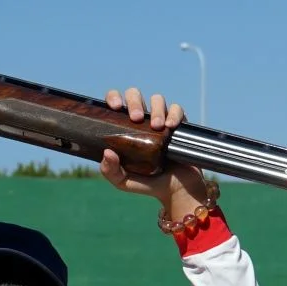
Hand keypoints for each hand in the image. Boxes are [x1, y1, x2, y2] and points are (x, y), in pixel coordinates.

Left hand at [97, 87, 209, 218]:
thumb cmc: (148, 184)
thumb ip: (110, 171)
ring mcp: (162, 121)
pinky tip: (171, 126)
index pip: (116, 103)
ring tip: (158, 128)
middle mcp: (143, 121)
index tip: (115, 107)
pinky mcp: (179, 125)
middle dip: (135, 101)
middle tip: (137, 118)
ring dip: (156, 109)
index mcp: (125, 128)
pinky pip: (177, 109)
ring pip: (157, 99)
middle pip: (135, 95)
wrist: (177, 191)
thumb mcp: (123, 182)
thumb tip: (106, 152)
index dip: (114, 97)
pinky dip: (174, 114)